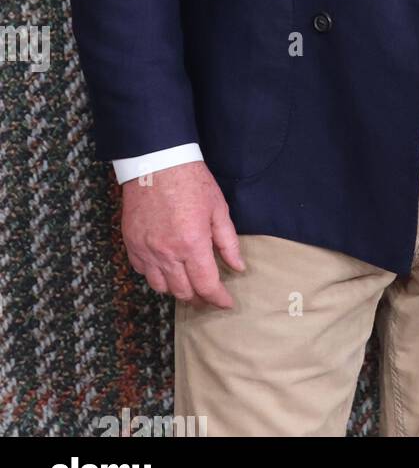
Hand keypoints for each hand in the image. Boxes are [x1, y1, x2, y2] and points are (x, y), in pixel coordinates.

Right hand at [121, 161, 244, 307]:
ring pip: (161, 287)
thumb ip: (228, 242)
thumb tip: (238, 267)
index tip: (226, 303)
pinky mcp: (131, 245)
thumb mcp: (218, 209)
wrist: (157, 163)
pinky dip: (156, 275)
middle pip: (183, 291)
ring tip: (189, 284)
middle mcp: (167, 253)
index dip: (218, 299)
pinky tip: (167, 268)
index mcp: (192, 244)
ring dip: (176, 289)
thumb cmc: (192, 182)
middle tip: (209, 295)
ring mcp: (146, 251)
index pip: (206, 285)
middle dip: (199, 298)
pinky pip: (143, 272)